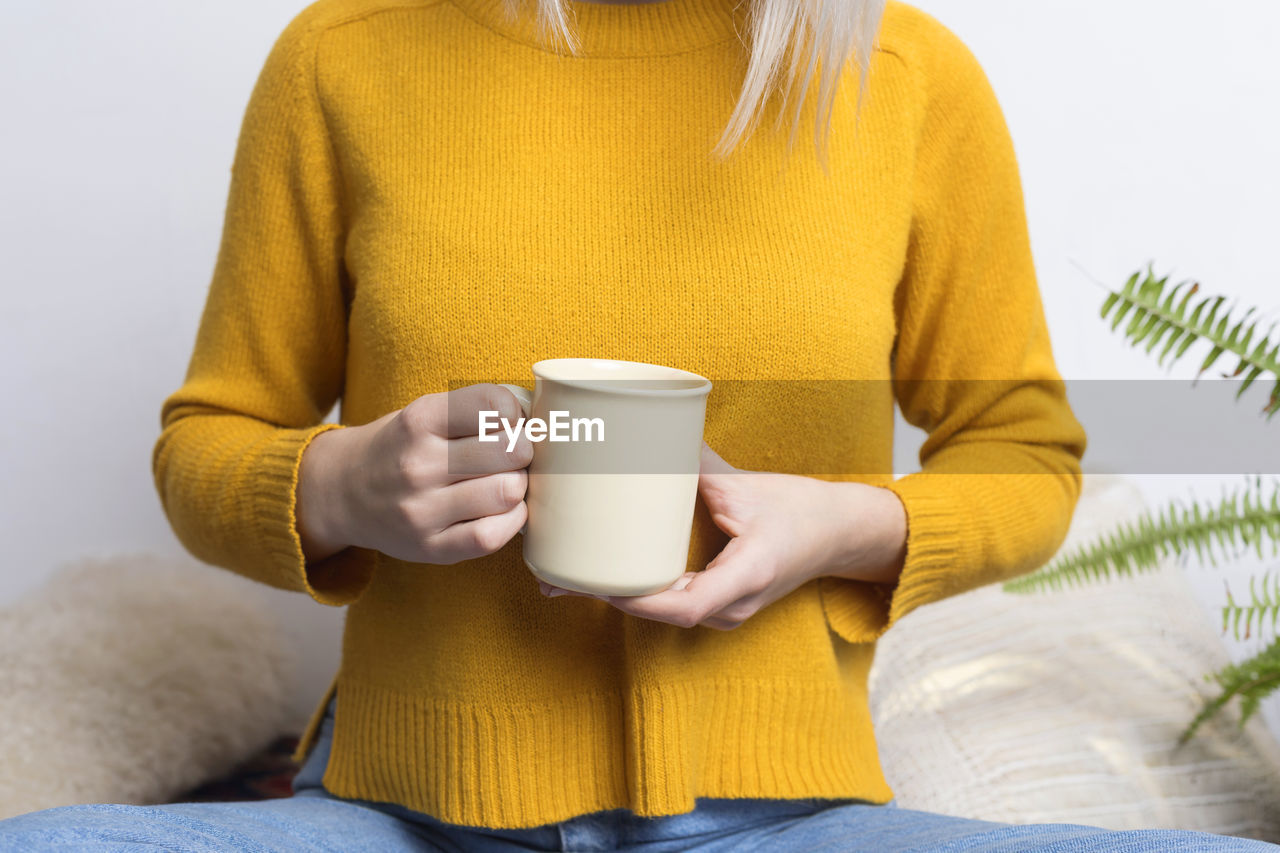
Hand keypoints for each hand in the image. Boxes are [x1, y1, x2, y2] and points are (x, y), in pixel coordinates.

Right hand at [296, 384, 532, 564]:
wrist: (341, 492)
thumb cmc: (401, 448)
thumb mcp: (424, 413)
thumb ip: (476, 410)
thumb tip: (540, 420)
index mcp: (419, 421)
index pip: (495, 405)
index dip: (516, 413)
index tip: (509, 422)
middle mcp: (417, 464)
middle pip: (511, 450)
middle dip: (523, 451)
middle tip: (513, 456)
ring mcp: (421, 510)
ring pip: (508, 492)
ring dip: (519, 486)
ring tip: (505, 482)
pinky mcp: (430, 548)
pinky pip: (492, 536)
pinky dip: (512, 521)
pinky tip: (503, 510)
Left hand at [539, 443, 907, 629]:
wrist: (841, 534)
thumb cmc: (801, 509)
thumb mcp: (748, 486)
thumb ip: (697, 467)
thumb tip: (644, 436)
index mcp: (746, 575)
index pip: (684, 605)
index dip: (638, 599)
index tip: (599, 582)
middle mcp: (734, 605)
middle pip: (662, 613)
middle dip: (609, 596)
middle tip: (555, 575)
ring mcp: (728, 611)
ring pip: (664, 613)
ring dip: (619, 596)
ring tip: (566, 574)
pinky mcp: (721, 604)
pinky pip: (673, 604)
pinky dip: (639, 592)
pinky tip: (605, 575)